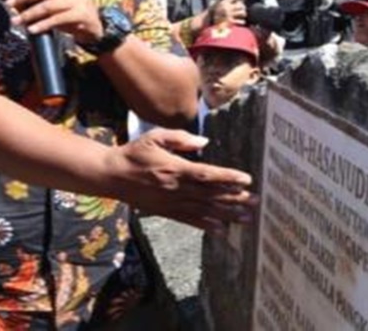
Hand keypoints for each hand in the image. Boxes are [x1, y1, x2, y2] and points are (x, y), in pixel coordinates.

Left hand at [6, 0, 102, 46]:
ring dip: (29, 14)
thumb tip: (16, 4)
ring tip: (17, 21)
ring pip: (48, 5)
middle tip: (9, 5)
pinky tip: (32, 30)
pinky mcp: (80, 14)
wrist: (94, 26)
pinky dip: (42, 25)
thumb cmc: (70, 13)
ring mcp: (76, 1)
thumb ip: (40, 1)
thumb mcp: (56, 4)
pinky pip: (57, 19)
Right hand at [105, 128, 256, 233]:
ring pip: (204, 210)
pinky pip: (189, 221)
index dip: (227, 178)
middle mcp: (176, 188)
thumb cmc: (134, 153)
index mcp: (174, 168)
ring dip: (227, 214)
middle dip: (235, 198)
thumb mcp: (154, 137)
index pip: (207, 174)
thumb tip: (204, 142)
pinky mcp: (166, 211)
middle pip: (210, 195)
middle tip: (256, 201)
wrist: (111, 175)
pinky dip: (206, 225)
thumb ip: (180, 139)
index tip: (246, 179)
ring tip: (246, 217)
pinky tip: (221, 230)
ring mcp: (171, 202)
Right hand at [208, 0, 248, 25]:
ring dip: (243, 14)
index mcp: (224, 2)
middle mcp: (227, 8)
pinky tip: (241, 21)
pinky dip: (242, 21)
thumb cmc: (212, 13)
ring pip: (242, 12)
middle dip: (243, 7)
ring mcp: (229, 15)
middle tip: (242, 8)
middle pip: (240, 5)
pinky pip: (241, 21)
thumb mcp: (214, 3)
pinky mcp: (231, 22)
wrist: (208, 24)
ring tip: (242, 15)